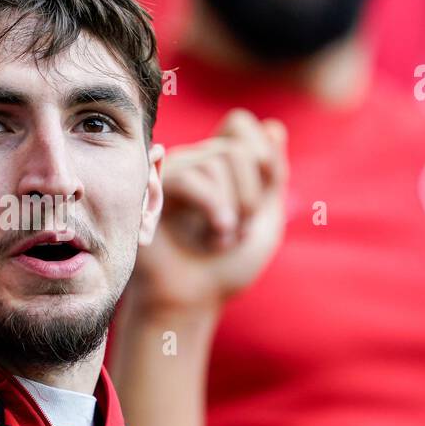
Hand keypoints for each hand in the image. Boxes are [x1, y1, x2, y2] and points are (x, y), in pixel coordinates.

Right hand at [130, 110, 287, 313]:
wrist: (193, 300)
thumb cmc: (226, 266)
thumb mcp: (265, 219)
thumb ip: (272, 173)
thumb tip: (273, 127)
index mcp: (217, 164)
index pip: (239, 125)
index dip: (261, 160)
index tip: (258, 205)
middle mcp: (191, 162)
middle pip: (237, 148)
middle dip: (251, 197)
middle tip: (241, 230)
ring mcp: (169, 174)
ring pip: (218, 161)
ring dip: (233, 209)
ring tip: (221, 238)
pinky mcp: (151, 192)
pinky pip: (192, 177)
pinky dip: (214, 209)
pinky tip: (212, 235)